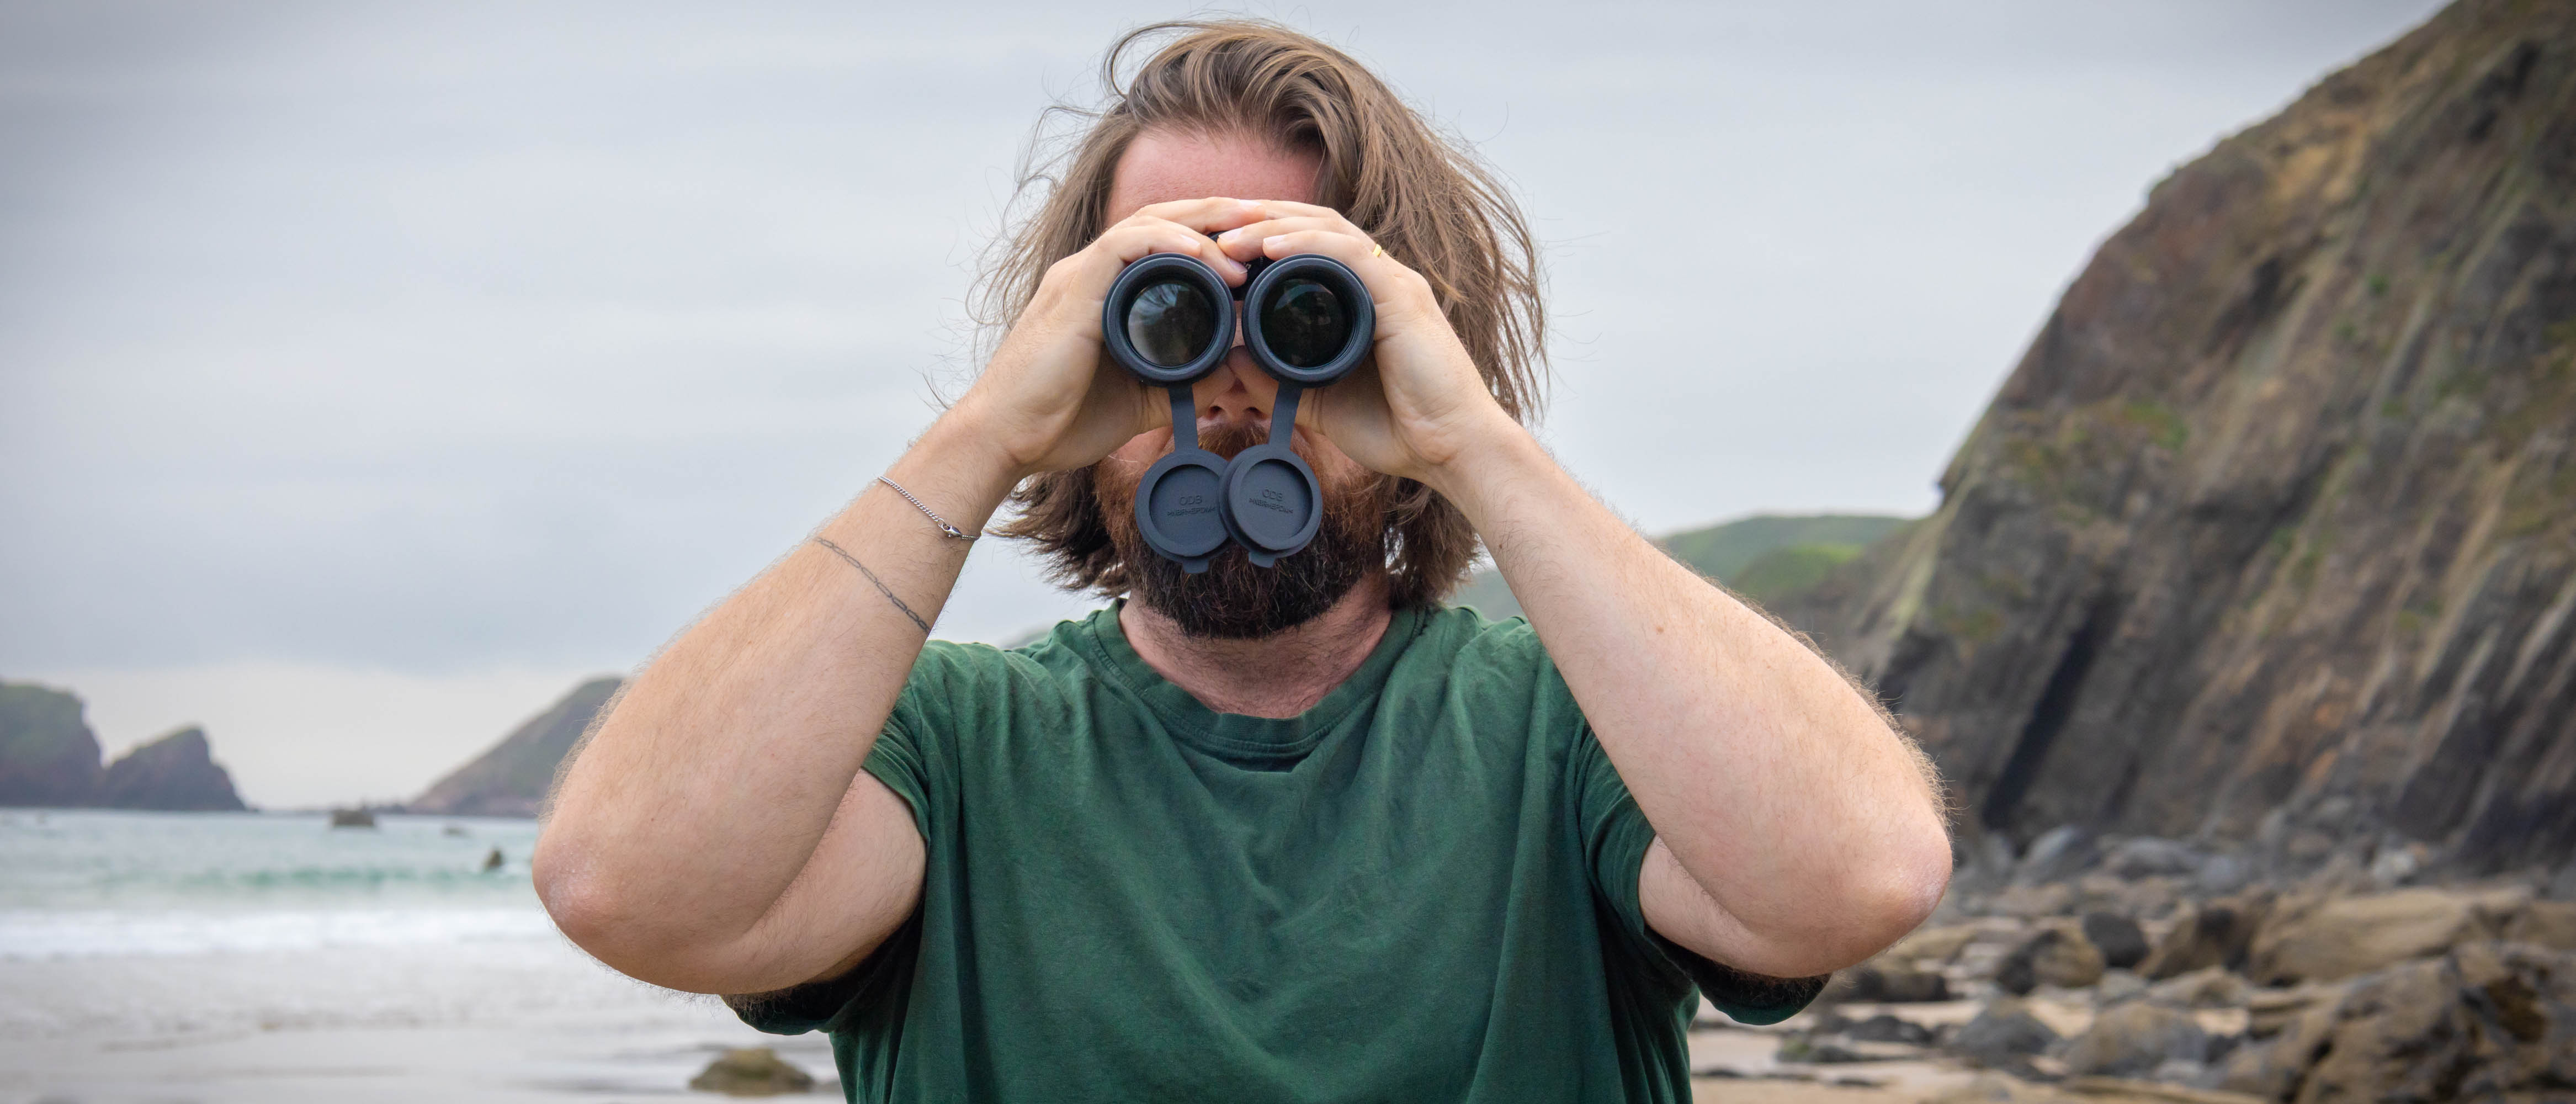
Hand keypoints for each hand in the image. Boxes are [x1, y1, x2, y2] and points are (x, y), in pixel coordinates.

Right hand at [946, 198, 1272, 479]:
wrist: (1005, 441)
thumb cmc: (1061, 422)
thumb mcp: (1141, 400)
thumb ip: (1184, 385)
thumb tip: (1234, 373)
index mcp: (1106, 291)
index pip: (1165, 243)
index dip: (1212, 235)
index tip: (1259, 248)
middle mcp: (1091, 272)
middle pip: (1163, 219)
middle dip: (1219, 214)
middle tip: (1270, 217)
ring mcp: (1079, 277)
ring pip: (1149, 223)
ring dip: (1203, 226)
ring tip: (1249, 235)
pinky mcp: (1073, 291)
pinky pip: (1124, 247)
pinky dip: (1168, 243)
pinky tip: (1204, 253)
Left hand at [1212, 202, 1521, 488]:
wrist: (1454, 452)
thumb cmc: (1401, 429)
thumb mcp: (1320, 404)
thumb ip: (1279, 384)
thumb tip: (1230, 364)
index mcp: (1365, 298)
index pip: (1309, 247)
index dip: (1263, 237)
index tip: (1215, 249)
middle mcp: (1381, 281)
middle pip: (1314, 226)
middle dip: (1260, 218)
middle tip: (1211, 225)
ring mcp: (1395, 284)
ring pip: (1327, 232)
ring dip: (1273, 225)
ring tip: (1228, 233)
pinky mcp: (1403, 298)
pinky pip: (1349, 256)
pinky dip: (1307, 245)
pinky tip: (1270, 246)